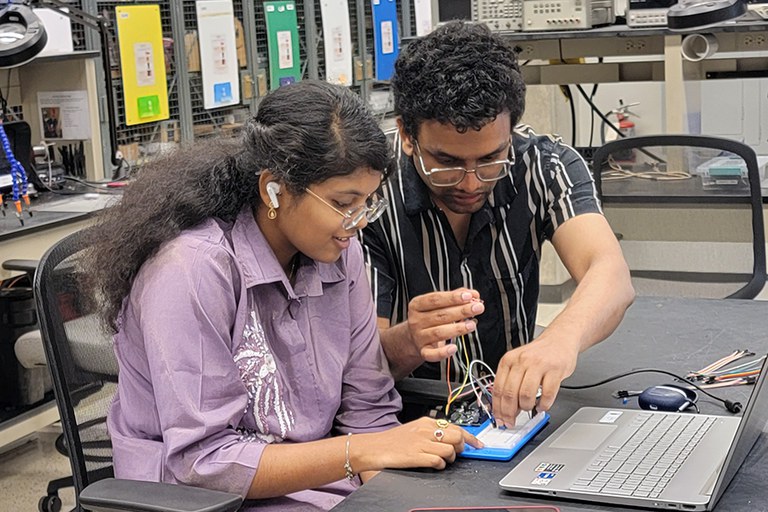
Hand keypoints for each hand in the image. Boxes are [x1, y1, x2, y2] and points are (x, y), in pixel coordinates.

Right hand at [356, 417, 482, 471]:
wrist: (372, 448)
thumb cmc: (391, 441)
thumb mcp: (413, 429)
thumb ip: (431, 431)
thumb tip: (450, 438)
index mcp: (426, 422)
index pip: (455, 427)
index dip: (470, 437)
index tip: (478, 444)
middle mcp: (425, 430)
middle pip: (457, 437)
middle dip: (462, 447)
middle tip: (457, 454)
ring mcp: (421, 443)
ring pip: (450, 449)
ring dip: (451, 459)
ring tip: (443, 461)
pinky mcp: (416, 456)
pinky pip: (438, 461)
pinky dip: (440, 465)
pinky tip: (434, 465)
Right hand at [405, 289, 484, 362]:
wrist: (415, 337)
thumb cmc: (430, 317)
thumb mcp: (438, 304)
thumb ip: (455, 297)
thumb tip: (473, 294)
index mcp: (417, 305)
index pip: (435, 299)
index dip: (452, 297)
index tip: (468, 296)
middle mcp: (416, 321)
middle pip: (440, 315)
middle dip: (461, 311)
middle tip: (477, 308)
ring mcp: (419, 337)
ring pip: (439, 333)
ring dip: (457, 329)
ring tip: (472, 325)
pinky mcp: (423, 351)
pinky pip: (432, 354)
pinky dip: (443, 352)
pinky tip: (454, 348)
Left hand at [491, 333, 579, 426]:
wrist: (559, 339)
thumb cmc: (539, 354)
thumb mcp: (518, 362)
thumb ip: (510, 381)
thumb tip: (503, 406)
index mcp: (508, 360)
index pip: (498, 389)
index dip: (497, 408)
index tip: (499, 419)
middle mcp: (521, 361)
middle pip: (510, 394)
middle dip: (509, 413)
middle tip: (512, 421)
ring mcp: (538, 365)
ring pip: (526, 395)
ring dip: (527, 408)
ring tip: (529, 408)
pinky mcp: (555, 370)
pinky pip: (547, 394)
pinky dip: (544, 405)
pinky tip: (542, 405)